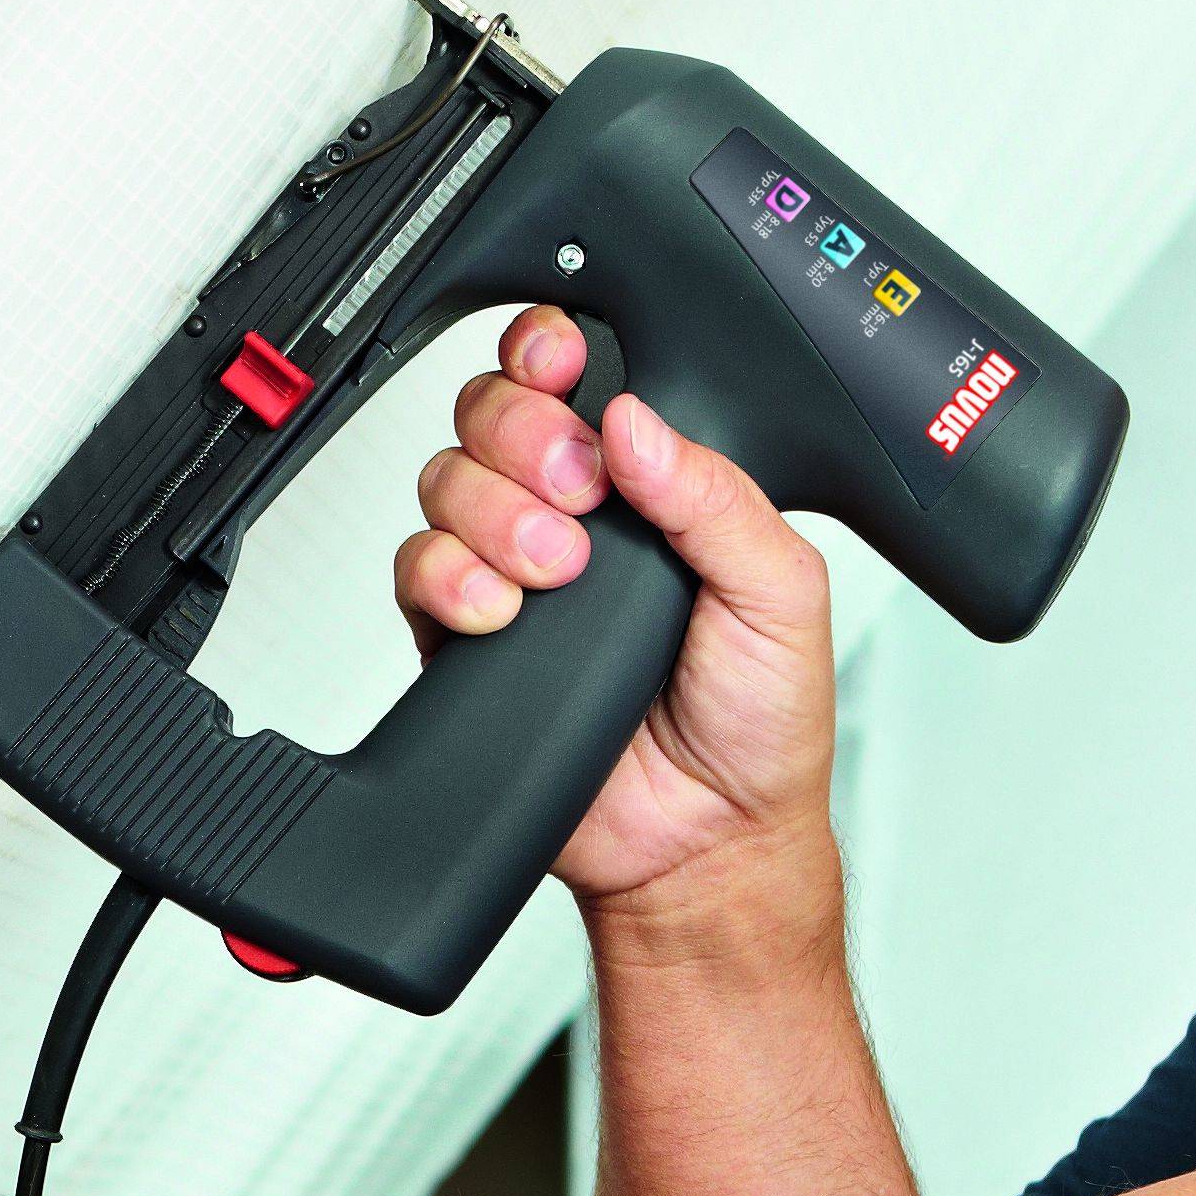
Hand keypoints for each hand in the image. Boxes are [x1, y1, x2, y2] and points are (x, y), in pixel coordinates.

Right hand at [391, 308, 837, 922]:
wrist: (703, 843)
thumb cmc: (757, 724)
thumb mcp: (780, 593)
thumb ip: (718, 497)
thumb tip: (637, 421)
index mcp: (654, 485)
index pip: (580, 379)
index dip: (553, 352)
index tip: (563, 363)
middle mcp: (574, 515)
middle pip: (495, 411)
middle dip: (526, 434)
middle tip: (579, 496)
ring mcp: (513, 572)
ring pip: (448, 479)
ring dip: (494, 509)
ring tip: (556, 571)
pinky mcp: (464, 636)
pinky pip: (415, 570)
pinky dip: (449, 577)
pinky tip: (503, 610)